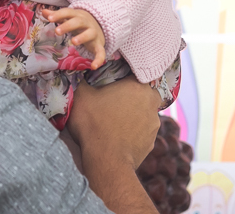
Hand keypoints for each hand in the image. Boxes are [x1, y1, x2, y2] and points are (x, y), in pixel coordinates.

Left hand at [45, 8, 105, 68]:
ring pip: (89, 34)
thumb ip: (57, 16)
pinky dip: (99, 59)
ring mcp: (93, 34)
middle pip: (78, 22)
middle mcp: (86, 23)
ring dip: (82, 37)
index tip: (50, 18)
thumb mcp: (69, 18)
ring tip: (73, 42)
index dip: (59, 15)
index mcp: (77, 16)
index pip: (68, 12)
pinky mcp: (98, 45)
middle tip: (57, 31)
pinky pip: (101, 52)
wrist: (100, 26)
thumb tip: (43, 11)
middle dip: (68, 26)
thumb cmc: (79, 22)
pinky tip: (94, 66)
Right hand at [66, 76, 161, 213]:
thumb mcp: (81, 96)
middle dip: (131, 96)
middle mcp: (151, 103)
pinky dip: (133, 133)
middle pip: (142, 94)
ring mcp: (154, 124)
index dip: (123, 78)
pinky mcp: (151, 143)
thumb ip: (83, 80)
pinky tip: (119, 137)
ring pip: (144, 113)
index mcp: (137, 86)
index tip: (112, 84)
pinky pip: (142, 132)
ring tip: (115, 122)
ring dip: (133, 115)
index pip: (135, 74)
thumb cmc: (94, 124)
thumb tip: (80, 72)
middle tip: (114, 102)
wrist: (106, 161)